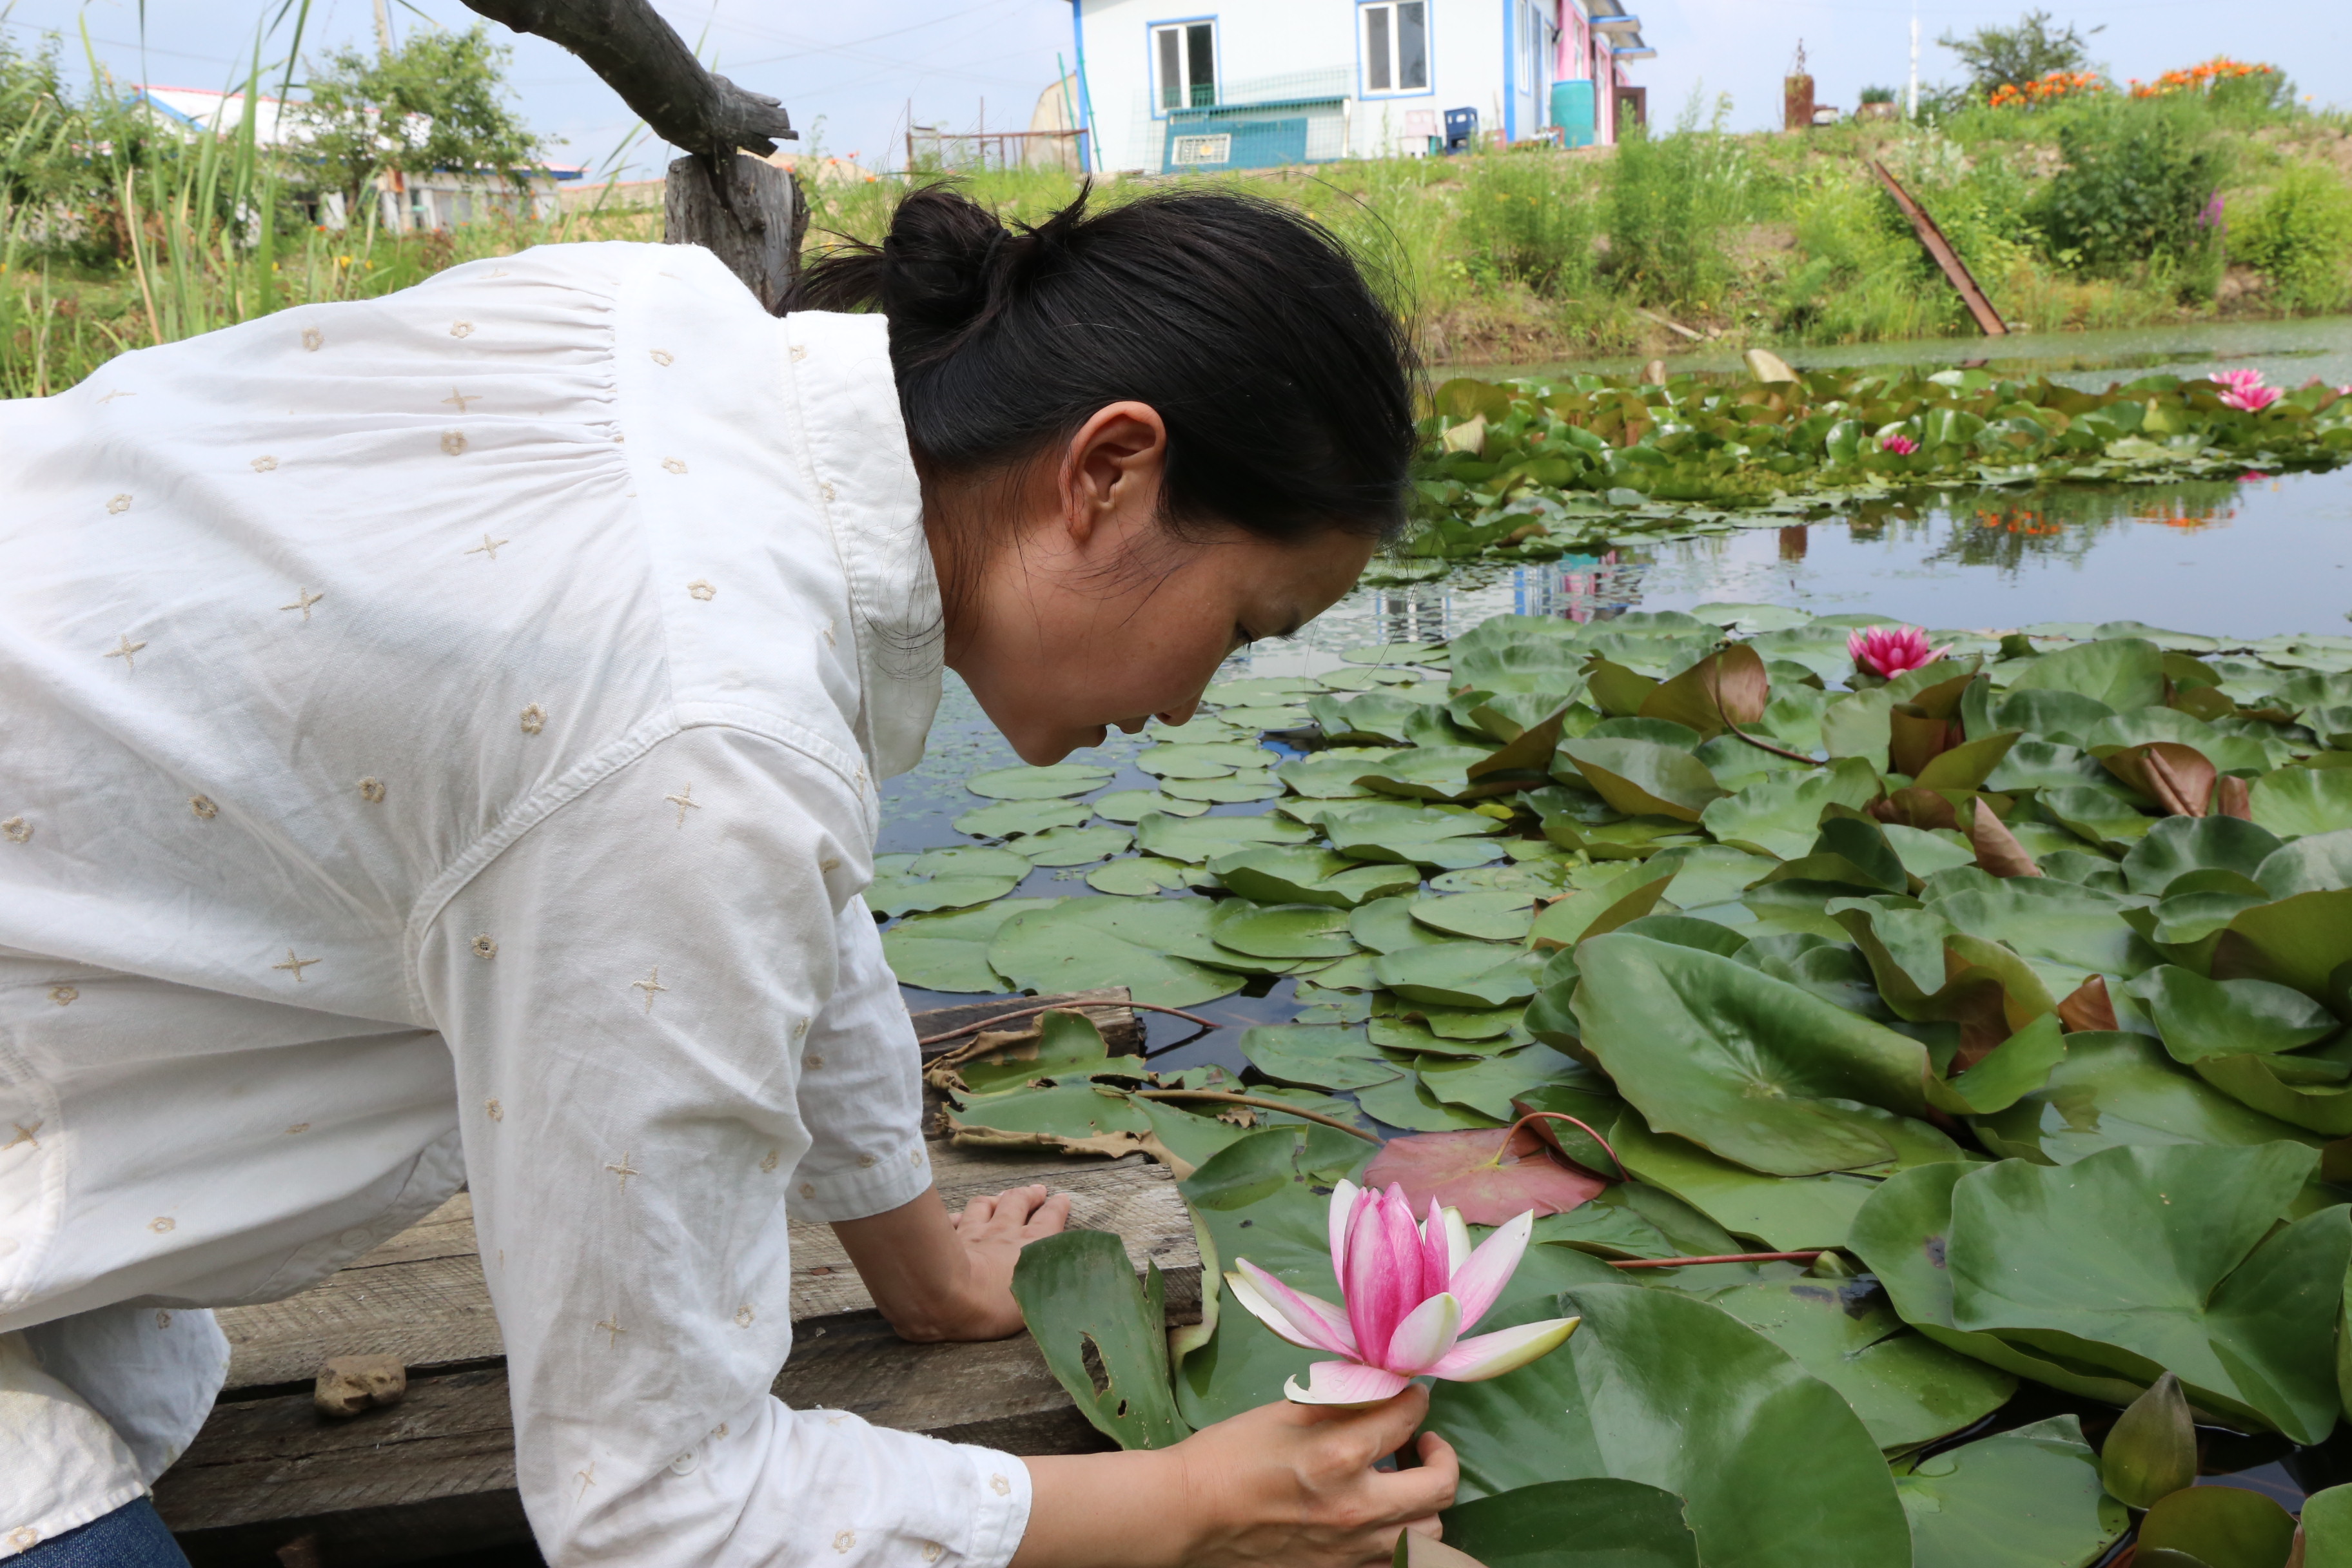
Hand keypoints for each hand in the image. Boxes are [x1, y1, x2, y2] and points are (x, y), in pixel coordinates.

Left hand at [942, 1183, 1072, 1338]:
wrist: (950, 1296)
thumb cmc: (997, 1304)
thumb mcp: (1037, 1300)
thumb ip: (1051, 1285)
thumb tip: (1067, 1281)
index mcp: (1031, 1244)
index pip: (1049, 1218)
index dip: (1057, 1207)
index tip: (1062, 1199)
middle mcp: (1003, 1231)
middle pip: (1018, 1202)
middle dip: (1029, 1194)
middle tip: (1037, 1191)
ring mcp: (974, 1232)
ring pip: (985, 1205)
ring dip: (996, 1199)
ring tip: (1001, 1196)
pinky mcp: (949, 1238)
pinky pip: (954, 1220)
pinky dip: (958, 1218)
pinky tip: (957, 1218)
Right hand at [1015, 1387, 1456, 1567]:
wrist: (1188, 1516)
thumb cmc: (1229, 1455)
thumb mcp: (1285, 1412)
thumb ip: (1341, 1401)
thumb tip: (1382, 1383)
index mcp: (1341, 1456)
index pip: (1408, 1418)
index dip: (1416, 1399)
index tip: (1411, 1394)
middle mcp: (1358, 1507)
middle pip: (1440, 1487)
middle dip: (1440, 1456)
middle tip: (1421, 1443)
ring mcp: (1352, 1549)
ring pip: (1428, 1533)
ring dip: (1423, 1503)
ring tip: (1400, 1483)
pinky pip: (1394, 1560)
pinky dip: (1398, 1538)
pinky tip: (1376, 1517)